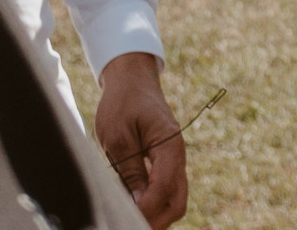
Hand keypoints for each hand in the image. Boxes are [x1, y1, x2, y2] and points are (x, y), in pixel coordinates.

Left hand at [95, 52, 187, 227]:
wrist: (132, 79)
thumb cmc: (122, 103)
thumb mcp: (118, 137)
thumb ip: (131, 171)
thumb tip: (139, 204)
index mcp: (170, 145)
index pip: (165, 187)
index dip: (147, 208)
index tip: (125, 217)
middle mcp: (177, 155)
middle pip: (178, 202)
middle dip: (157, 220)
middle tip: (128, 224)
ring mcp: (173, 160)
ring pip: (174, 199)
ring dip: (156, 214)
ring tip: (128, 218)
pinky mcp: (165, 162)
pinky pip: (166, 190)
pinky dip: (153, 204)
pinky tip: (132, 206)